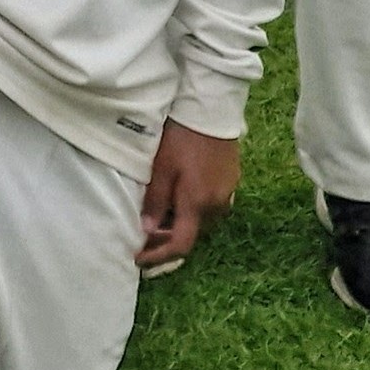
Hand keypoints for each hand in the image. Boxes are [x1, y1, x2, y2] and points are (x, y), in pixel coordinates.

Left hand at [137, 120, 240, 271]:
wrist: (210, 111)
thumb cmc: (180, 138)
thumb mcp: (161, 169)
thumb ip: (155, 202)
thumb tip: (146, 230)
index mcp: (198, 205)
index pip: (181, 245)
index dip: (158, 256)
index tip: (138, 258)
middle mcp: (217, 206)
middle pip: (191, 234)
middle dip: (165, 239)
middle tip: (141, 234)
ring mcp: (227, 194)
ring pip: (200, 220)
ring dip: (179, 223)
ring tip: (155, 214)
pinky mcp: (230, 182)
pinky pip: (209, 206)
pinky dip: (191, 209)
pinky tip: (176, 197)